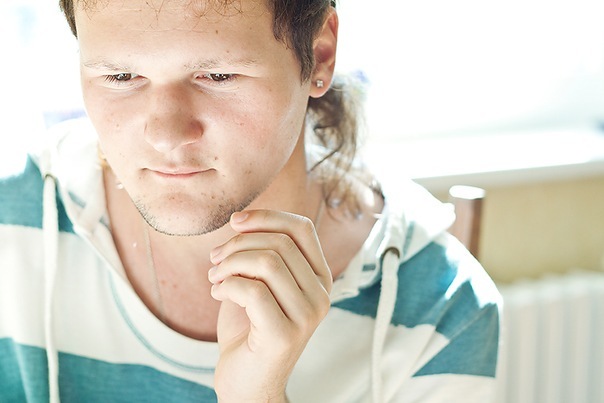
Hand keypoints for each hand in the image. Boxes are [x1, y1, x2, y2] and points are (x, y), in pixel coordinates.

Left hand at [208, 209, 331, 401]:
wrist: (246, 382)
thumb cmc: (250, 329)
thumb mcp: (260, 282)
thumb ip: (262, 252)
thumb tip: (243, 219)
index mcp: (319, 277)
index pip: (302, 228)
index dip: (266, 217)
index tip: (235, 222)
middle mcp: (321, 296)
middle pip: (279, 243)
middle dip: (237, 244)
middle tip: (215, 260)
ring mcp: (307, 317)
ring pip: (267, 263)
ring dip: (229, 264)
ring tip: (215, 277)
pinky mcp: (284, 335)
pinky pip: (252, 291)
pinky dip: (226, 286)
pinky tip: (218, 293)